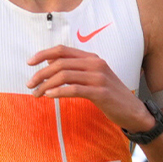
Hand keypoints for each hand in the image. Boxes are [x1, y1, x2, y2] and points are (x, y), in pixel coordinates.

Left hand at [27, 45, 154, 131]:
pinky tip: (49, 96)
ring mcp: (99, 78)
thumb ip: (76, 70)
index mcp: (92, 58)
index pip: (62, 50)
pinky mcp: (101, 92)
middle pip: (60, 63)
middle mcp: (95, 64)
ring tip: (37, 94)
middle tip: (30, 85)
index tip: (29, 63)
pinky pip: (74, 89)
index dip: (43, 54)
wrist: (132, 111)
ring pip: (64, 75)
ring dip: (46, 85)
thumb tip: (50, 64)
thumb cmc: (110, 95)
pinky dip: (58, 92)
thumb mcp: (94, 78)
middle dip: (40, 74)